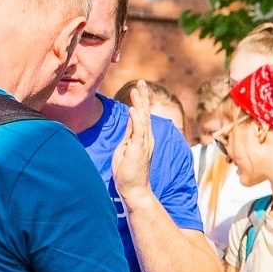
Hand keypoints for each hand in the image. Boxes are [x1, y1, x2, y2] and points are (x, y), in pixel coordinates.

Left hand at [111, 80, 155, 200]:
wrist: (135, 189)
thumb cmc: (128, 172)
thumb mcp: (126, 148)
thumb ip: (130, 133)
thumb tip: (130, 119)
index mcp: (143, 137)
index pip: (143, 115)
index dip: (141, 101)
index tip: (138, 87)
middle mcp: (147, 138)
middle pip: (145, 113)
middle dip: (143, 97)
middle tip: (141, 81)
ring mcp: (143, 144)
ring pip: (143, 119)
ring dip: (140, 103)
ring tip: (137, 90)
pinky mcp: (138, 150)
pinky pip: (138, 132)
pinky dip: (136, 120)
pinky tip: (134, 109)